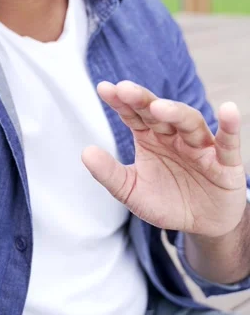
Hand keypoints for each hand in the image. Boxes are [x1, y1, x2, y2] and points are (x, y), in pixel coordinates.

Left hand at [83, 81, 246, 237]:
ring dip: (176, 112)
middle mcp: (174, 136)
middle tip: (125, 89)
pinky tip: (229, 110)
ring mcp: (200, 146)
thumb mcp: (133, 191)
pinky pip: (228, 142)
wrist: (201, 226)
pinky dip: (230, 126)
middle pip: (159, 112)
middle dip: (143, 100)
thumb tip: (85, 153)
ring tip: (159, 107)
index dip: (121, 102)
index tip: (104, 88)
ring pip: (189, 122)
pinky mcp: (225, 162)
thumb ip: (110, 174)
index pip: (134, 115)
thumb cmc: (167, 201)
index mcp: (150, 137)